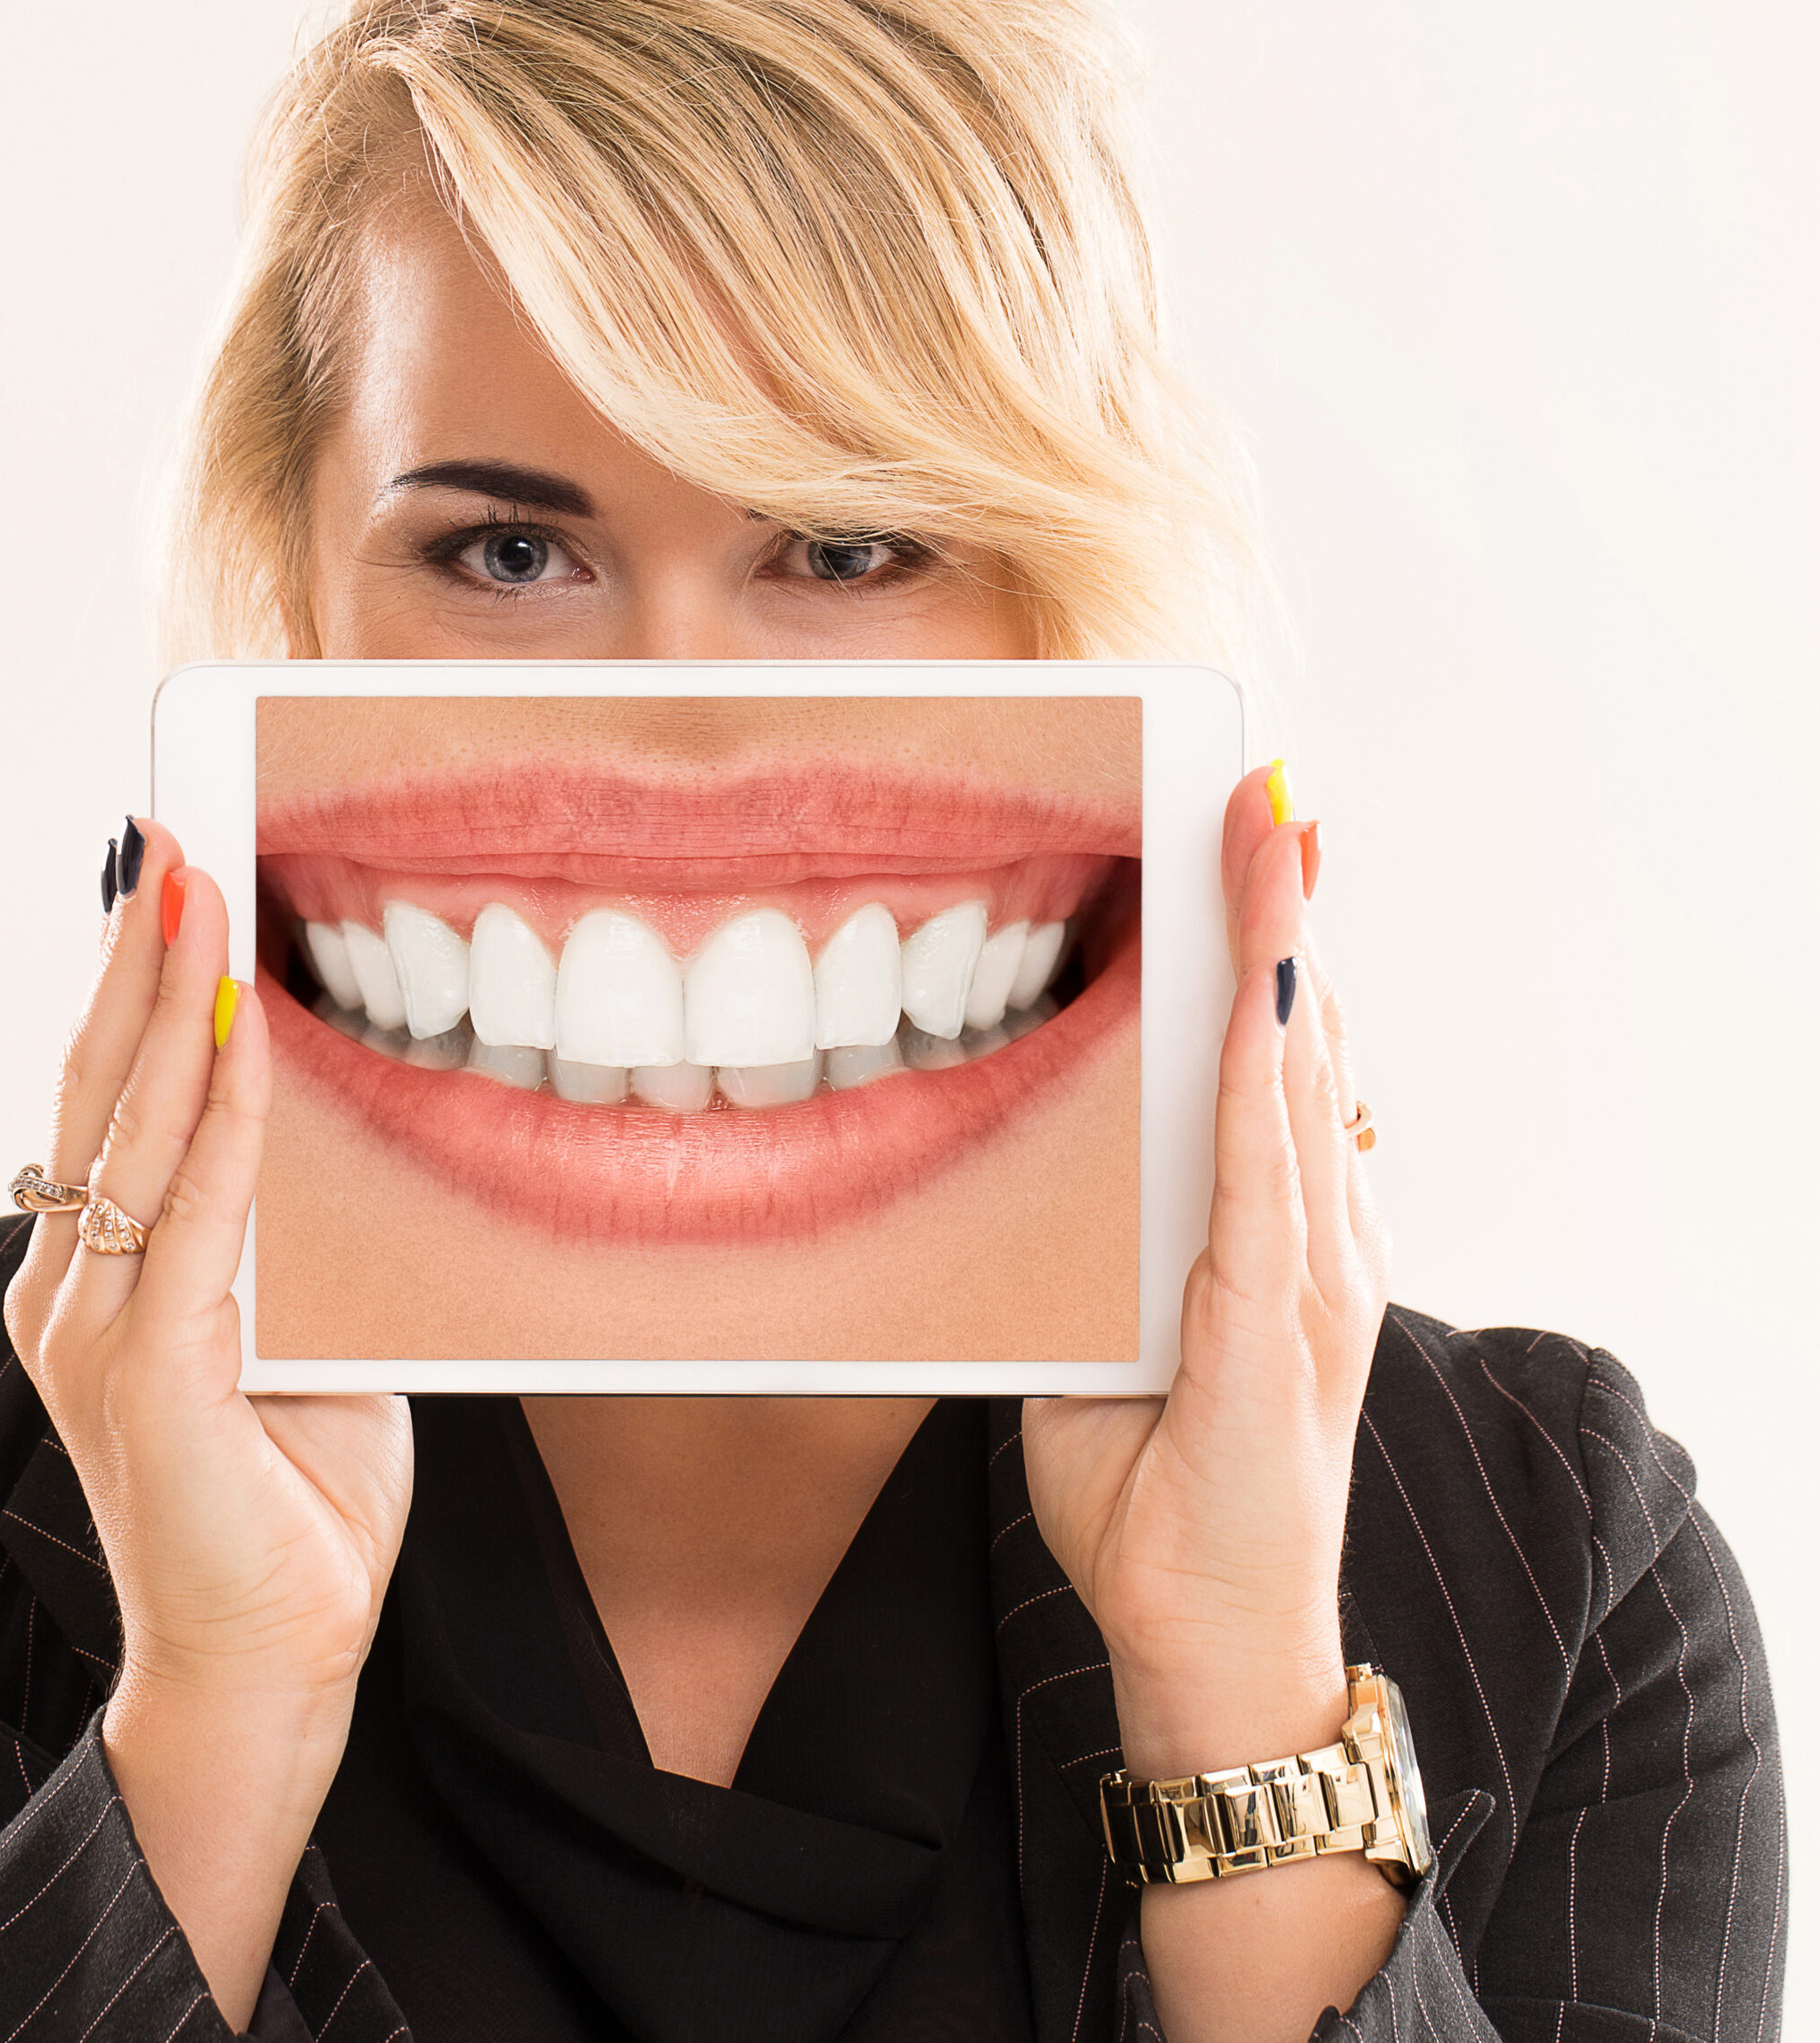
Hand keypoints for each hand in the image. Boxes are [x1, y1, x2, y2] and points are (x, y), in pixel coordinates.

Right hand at [1, 821, 411, 2023]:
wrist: (270, 1660)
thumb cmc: (290, 1495)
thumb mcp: (296, 1333)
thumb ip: (286, 1238)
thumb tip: (331, 1132)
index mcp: (97, 1279)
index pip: (107, 1104)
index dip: (132, 988)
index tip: (163, 882)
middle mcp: (73, 1291)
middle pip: (98, 1088)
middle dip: (134, 954)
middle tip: (168, 837)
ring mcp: (97, 1331)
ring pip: (134, 1126)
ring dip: (170, 996)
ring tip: (194, 884)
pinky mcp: (150, 1374)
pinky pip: (197, 1210)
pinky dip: (226, 1109)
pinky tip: (248, 1027)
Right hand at [1022, 767, 1399, 2041]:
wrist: (1214, 1636)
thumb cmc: (1163, 1528)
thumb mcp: (1125, 1405)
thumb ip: (1138, 1278)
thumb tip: (1106, 1163)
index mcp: (1260, 1276)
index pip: (1260, 1077)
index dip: (1260, 949)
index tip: (1257, 832)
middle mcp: (1302, 1250)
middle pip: (1293, 1048)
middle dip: (1281, 911)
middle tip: (1261, 789)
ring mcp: (1318, 1257)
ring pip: (1306, 1077)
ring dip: (1290, 952)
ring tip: (1272, 836)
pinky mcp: (1309, 1275)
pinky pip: (1303, 1138)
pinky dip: (1288, 1039)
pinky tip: (1273, 972)